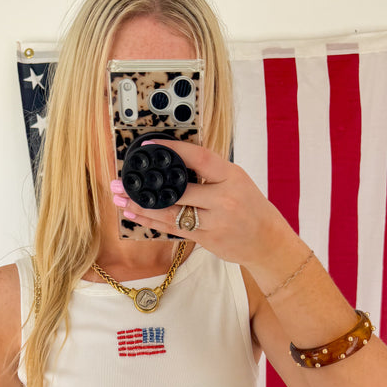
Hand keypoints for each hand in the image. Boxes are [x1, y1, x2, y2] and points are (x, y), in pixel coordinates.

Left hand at [112, 138, 295, 268]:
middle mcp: (223, 197)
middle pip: (178, 190)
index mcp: (231, 175)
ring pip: (171, 213)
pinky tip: (134, 215)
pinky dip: (152, 221)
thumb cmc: (250, 207)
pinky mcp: (207, 239)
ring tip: (119, 199)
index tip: (147, 145)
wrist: (267, 241)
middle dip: (145, 187)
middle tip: (120, 181)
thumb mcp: (237, 181)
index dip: (171, 149)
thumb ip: (210, 173)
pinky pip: (174, 229)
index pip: (197, 157)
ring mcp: (215, 220)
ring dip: (141, 207)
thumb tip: (174, 162)